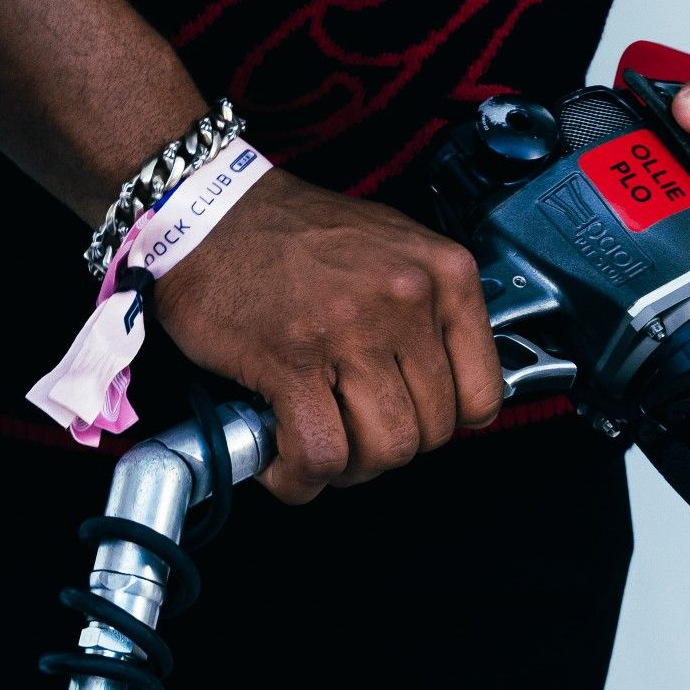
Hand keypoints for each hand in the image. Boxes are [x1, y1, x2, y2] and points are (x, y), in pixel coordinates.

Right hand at [152, 169, 500, 500]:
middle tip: (348, 431)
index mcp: (443, 273)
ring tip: (316, 444)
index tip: (409, 418)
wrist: (206, 211)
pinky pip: (319, 455)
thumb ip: (428, 312)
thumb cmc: (294, 233)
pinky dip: (300, 478)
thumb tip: (444, 388)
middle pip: (430, 432)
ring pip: (383, 450)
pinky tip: (283, 463)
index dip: (442, 423)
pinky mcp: (291, 361)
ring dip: (346, 467)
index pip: (483, 395)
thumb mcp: (393, 248)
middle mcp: (407, 299)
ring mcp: (351, 330)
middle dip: (386, 448)